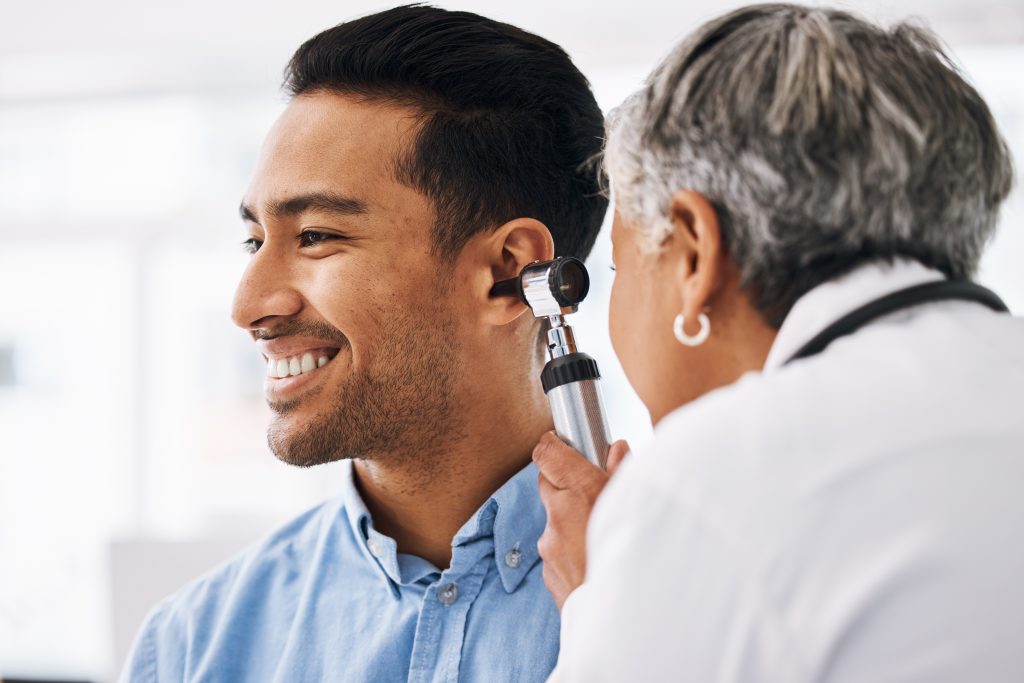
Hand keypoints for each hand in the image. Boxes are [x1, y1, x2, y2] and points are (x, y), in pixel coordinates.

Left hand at [533, 431, 629, 609]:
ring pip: (554, 521)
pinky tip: (596, 561)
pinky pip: (557, 551)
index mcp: (581, 491)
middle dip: (565, 483)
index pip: (547, 453)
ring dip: (572, 521)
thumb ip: (623, 472)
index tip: (560, 444)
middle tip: (592, 490)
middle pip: (547, 484)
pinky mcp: (548, 572)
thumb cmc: (644, 559)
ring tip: (602, 534)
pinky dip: (572, 551)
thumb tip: (616, 450)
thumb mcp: (641, 505)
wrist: (631, 622)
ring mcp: (550, 545)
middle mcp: (559, 515)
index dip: (552, 446)